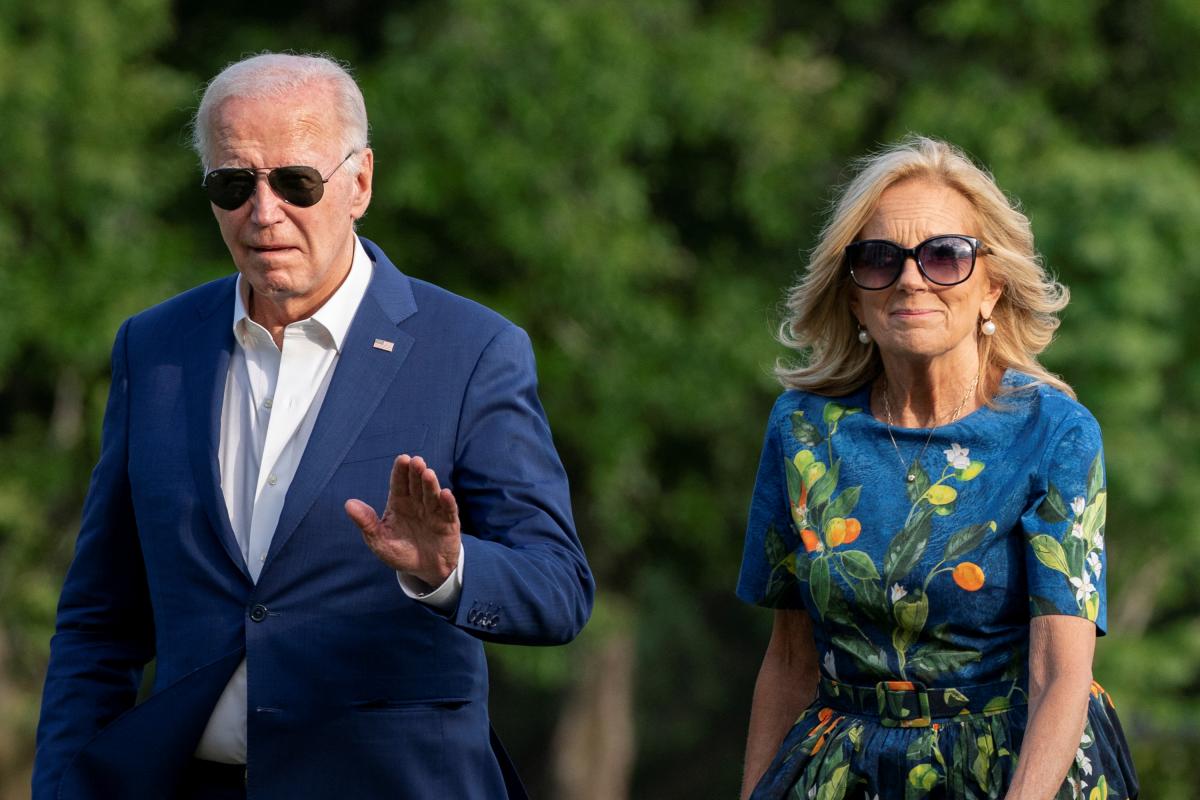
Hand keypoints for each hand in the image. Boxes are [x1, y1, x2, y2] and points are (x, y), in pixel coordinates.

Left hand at [344, 455, 460, 587]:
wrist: (425, 569)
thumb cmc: (400, 552)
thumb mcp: (379, 540)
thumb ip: (366, 522)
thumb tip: (348, 504)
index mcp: (399, 503)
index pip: (399, 483)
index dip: (400, 471)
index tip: (402, 459)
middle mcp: (417, 503)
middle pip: (416, 484)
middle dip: (416, 472)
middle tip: (416, 461)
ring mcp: (434, 512)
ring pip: (432, 494)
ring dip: (431, 484)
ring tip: (428, 473)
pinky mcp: (449, 523)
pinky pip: (449, 511)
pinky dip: (448, 502)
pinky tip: (446, 494)